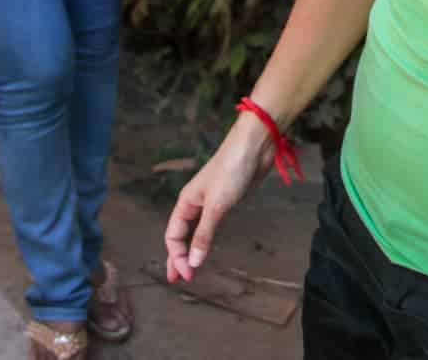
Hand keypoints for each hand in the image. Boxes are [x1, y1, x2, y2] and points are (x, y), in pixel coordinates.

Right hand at [164, 122, 272, 281]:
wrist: (254, 146)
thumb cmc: (232, 169)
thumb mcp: (216, 206)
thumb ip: (204, 235)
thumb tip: (192, 262)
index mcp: (186, 201)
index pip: (173, 235)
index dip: (176, 256)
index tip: (187, 275)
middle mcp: (196, 202)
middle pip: (181, 234)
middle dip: (178, 256)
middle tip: (176, 280)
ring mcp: (211, 202)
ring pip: (196, 231)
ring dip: (192, 249)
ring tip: (189, 268)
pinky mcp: (227, 201)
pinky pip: (211, 225)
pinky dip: (206, 239)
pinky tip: (206, 247)